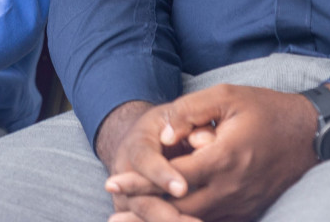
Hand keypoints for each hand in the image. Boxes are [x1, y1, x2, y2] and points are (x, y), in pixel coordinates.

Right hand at [97, 99, 196, 220]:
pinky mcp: (133, 215)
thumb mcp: (176, 117)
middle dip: (168, 216)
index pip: (144, 161)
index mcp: (136, 145)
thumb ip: (191, 124)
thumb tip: (205, 141)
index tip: (182, 189)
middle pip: (141, 202)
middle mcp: (124, 176)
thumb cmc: (166, 127)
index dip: (161, 175)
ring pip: (145, 219)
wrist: (141, 144)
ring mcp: (126, 199)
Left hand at [105, 84, 322, 221]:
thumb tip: (163, 135)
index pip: (172, 180)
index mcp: (225, 158)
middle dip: (143, 211)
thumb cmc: (267, 109)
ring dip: (161, 221)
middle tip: (114, 208)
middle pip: (178, 210)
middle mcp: (232, 188)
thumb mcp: (228, 96)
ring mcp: (241, 204)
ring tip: (130, 217)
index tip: (113, 182)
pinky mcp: (247, 210)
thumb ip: (191, 111)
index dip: (139, 184)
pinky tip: (166, 218)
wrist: (311, 134)